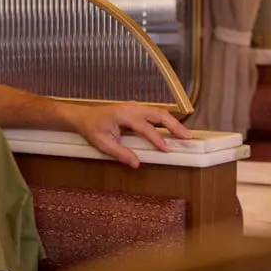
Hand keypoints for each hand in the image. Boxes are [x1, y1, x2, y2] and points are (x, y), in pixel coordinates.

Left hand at [69, 101, 191, 168]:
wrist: (83, 116)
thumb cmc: (91, 129)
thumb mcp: (102, 144)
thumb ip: (120, 153)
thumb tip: (136, 164)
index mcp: (123, 115)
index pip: (145, 127)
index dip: (157, 138)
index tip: (167, 149)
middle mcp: (132, 108)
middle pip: (158, 114)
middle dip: (174, 126)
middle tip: (187, 138)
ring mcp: (135, 107)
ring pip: (159, 112)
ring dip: (173, 122)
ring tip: (184, 134)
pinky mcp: (137, 109)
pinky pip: (154, 113)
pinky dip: (166, 120)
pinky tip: (173, 129)